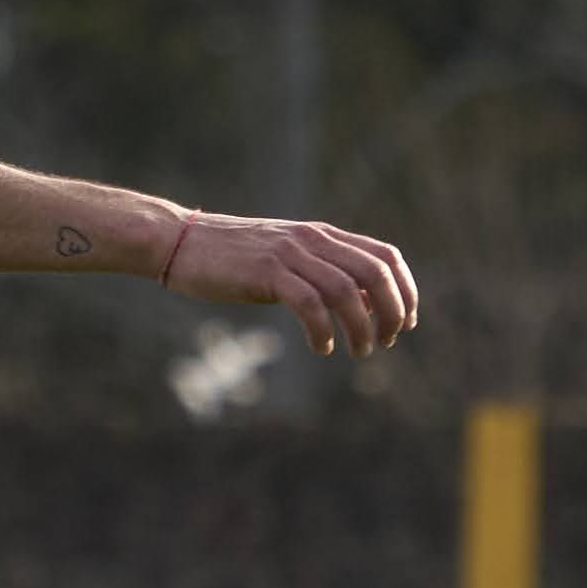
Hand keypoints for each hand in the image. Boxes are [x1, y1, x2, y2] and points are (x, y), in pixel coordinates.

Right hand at [161, 214, 420, 357]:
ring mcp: (289, 254)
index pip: (385, 255)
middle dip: (392, 311)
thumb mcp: (286, 261)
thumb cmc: (232, 259)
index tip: (406, 322)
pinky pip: (309, 303)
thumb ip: (323, 275)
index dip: (406, 289)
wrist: (180, 242)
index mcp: (322, 235)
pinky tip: (321, 348)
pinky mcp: (265, 272)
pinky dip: (323, 330)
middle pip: (375, 272)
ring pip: (347, 290)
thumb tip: (366, 306)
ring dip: (361, 327)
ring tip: (358, 352)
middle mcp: (312, 239)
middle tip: (386, 342)